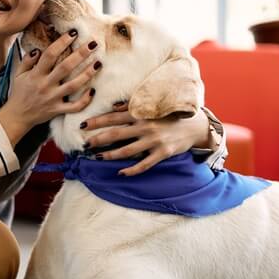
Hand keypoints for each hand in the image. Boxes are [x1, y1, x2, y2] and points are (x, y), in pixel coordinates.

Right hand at [0, 30, 100, 143]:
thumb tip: (38, 49)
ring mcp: (53, 98)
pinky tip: (93, 90)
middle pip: (65, 67)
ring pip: (73, 85)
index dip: (62, 42)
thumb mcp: (18, 74)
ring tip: (98, 63)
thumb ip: (27, 61)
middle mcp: (45, 85)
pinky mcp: (58, 110)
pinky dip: (85, 100)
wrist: (17, 116)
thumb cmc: (19, 93)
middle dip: (80, 54)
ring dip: (87, 74)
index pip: (49, 55)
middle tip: (93, 44)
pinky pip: (74, 106)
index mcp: (36, 74)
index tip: (73, 33)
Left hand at [82, 104, 211, 175]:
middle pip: (116, 134)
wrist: (196, 126)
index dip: (96, 121)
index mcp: (141, 114)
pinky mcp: (163, 153)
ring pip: (126, 151)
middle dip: (98, 139)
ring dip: (110, 155)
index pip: (113, 117)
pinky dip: (131, 170)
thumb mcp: (152, 107)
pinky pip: (144, 164)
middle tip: (85, 144)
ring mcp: (154, 141)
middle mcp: (146, 126)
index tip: (82, 125)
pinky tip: (120, 172)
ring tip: (98, 157)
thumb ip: (132, 106)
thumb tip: (113, 106)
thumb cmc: (170, 115)